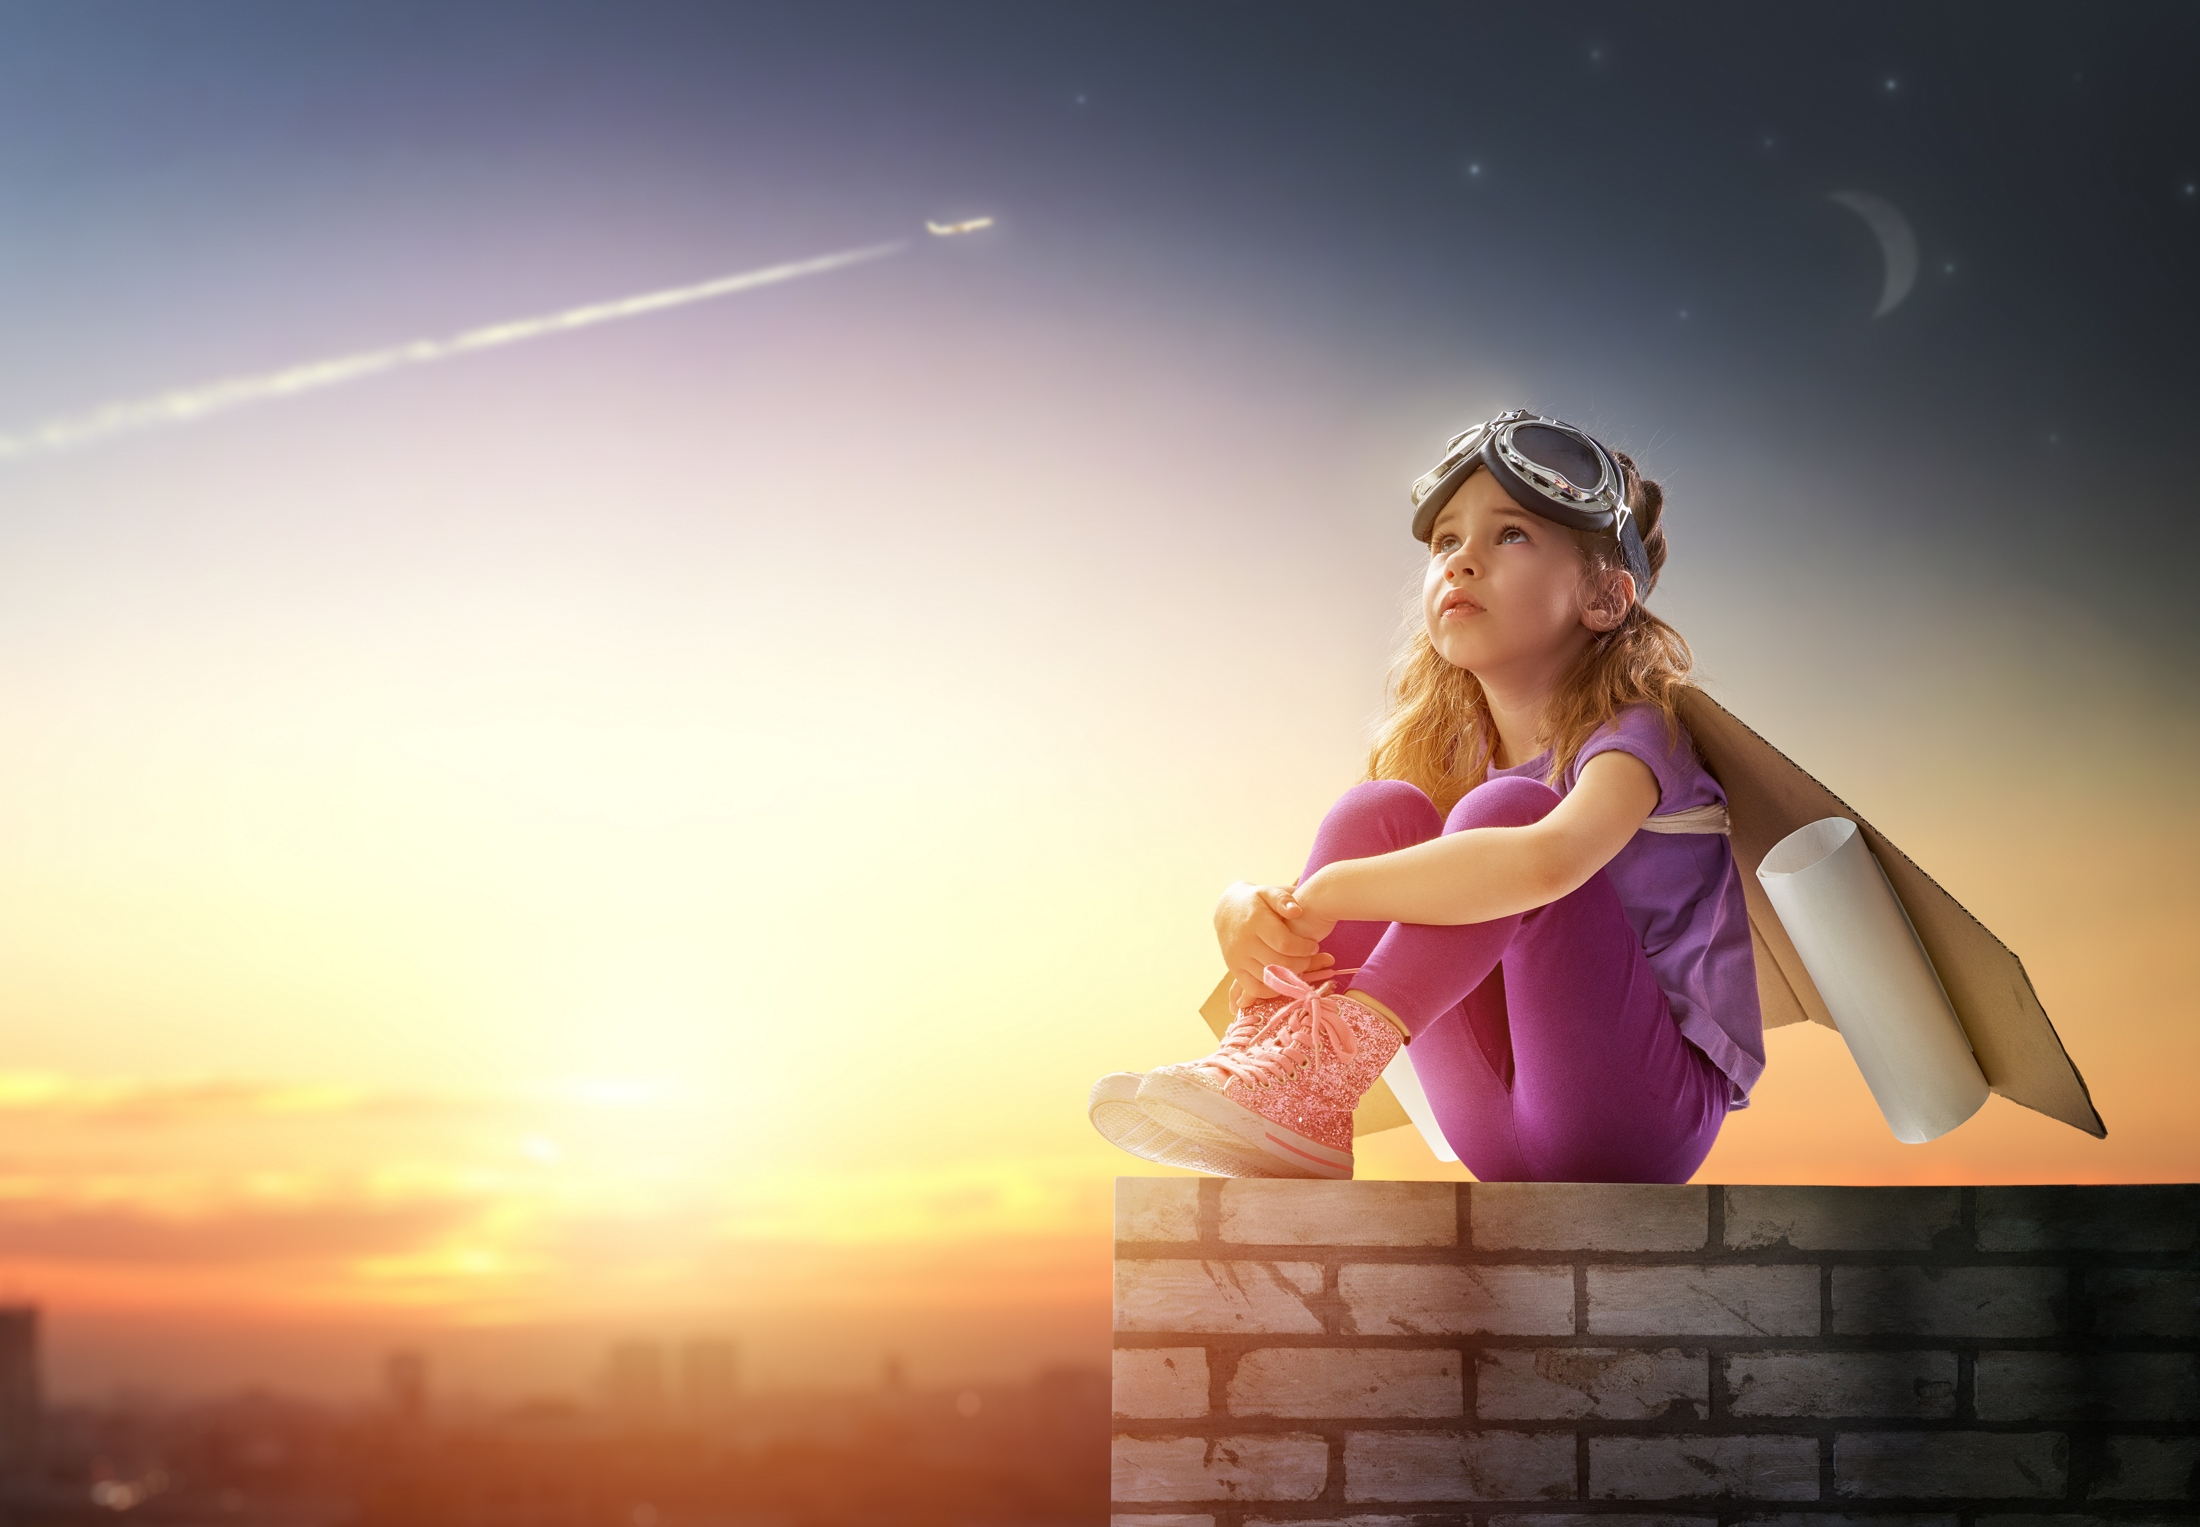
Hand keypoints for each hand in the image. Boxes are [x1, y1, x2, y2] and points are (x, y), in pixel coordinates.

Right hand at [1214, 880, 1338, 1010]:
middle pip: (1279, 963)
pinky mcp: (1234, 970)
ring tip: (1298, 966)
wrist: (1226, 911)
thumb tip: (1297, 911)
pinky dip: (1273, 990)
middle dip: (1301, 963)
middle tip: (1309, 957)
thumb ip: (1283, 898)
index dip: (1304, 948)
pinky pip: (1255, 989)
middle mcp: (1244, 942)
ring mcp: (1237, 958)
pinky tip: (1283, 979)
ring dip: (1290, 977)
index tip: (1313, 945)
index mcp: (1255, 921)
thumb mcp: (1268, 892)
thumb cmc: (1255, 901)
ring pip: (1269, 978)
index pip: (1284, 943)